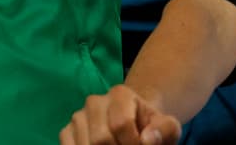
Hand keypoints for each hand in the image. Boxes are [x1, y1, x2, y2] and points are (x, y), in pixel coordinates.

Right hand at [59, 84, 181, 144]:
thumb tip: (147, 140)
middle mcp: (94, 102)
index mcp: (120, 94)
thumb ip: (164, 130)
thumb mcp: (167, 127)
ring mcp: (78, 116)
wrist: (136, 124)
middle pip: (100, 139)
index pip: (121, 124)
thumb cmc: (151, 127)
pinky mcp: (67, 130)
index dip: (133, 144)